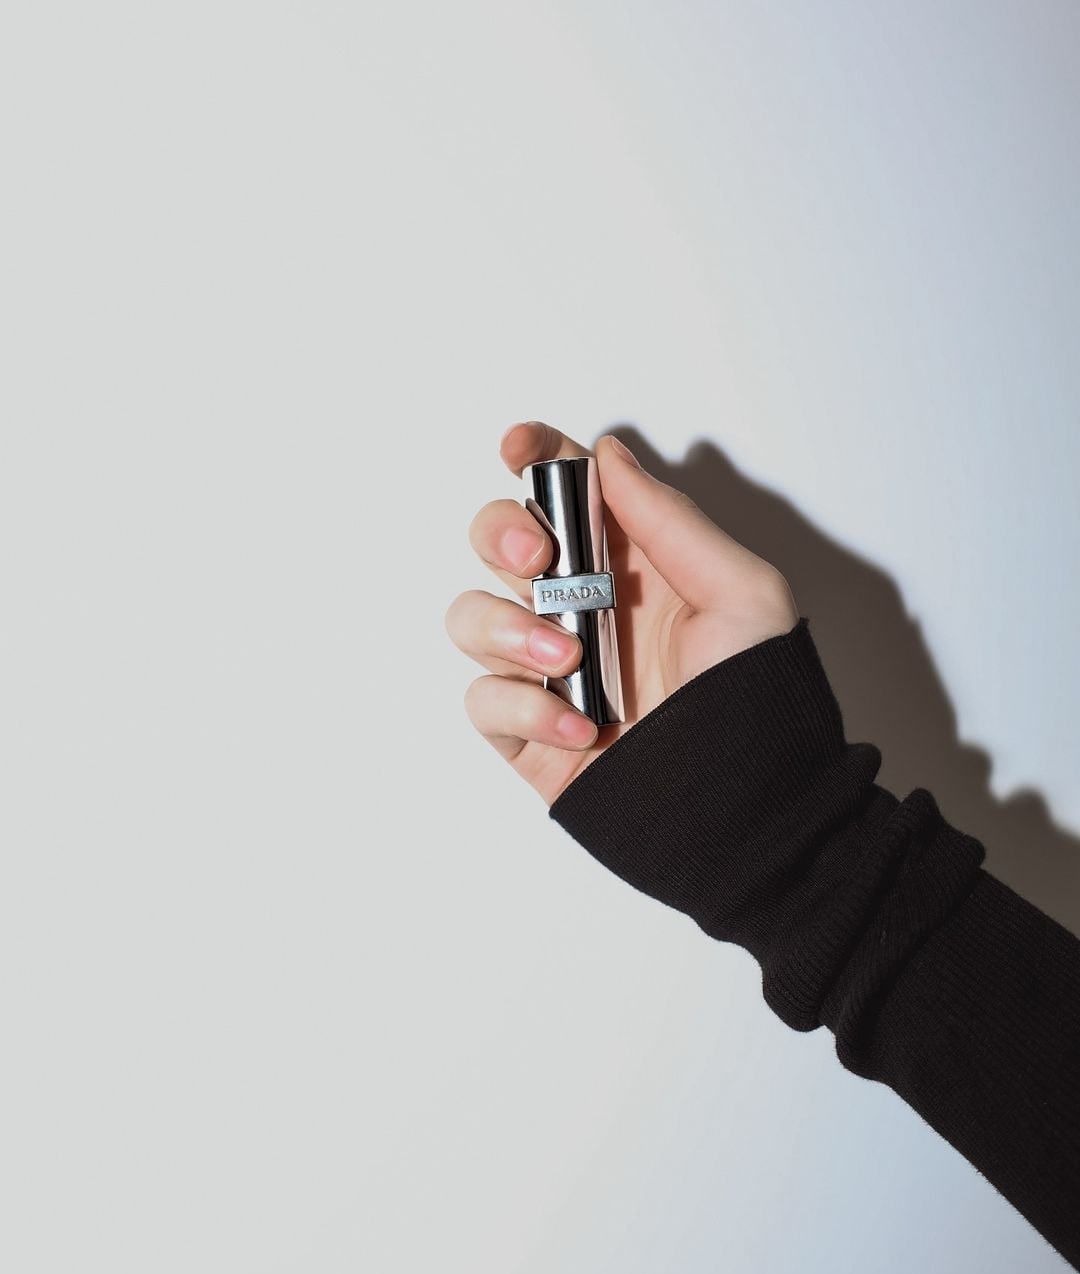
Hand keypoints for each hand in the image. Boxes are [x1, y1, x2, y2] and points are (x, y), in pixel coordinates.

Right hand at [445, 421, 798, 805]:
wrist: (751, 815)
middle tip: (541, 559)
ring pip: (470, 616)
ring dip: (506, 628)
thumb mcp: (741, 593)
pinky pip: (483, 700)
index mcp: (630, 561)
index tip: (516, 450)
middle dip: (500, 532)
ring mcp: (548, 670)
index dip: (531, 456)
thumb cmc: (760, 700)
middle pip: (495, 539)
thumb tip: (607, 454)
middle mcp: (581, 606)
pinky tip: (581, 730)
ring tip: (568, 661)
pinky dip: (522, 708)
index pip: (563, 489)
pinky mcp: (529, 733)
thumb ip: (668, 520)